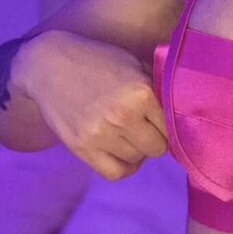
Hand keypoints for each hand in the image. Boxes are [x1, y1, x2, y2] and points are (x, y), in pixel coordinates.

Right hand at [13, 30, 167, 180]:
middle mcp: (123, 116)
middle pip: (157, 147)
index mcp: (142, 93)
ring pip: (137, 159)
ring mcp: (101, 135)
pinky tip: (121, 153)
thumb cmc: (98, 60)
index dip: (169, 124)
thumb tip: (183, 110)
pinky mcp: (81, 148)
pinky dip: (123, 167)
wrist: (49, 64)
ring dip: (137, 150)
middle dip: (155, 138)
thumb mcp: (135, 64)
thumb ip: (158, 87)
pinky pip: (115, 173)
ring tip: (129, 134)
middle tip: (145, 127)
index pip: (172, 126)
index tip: (162, 120)